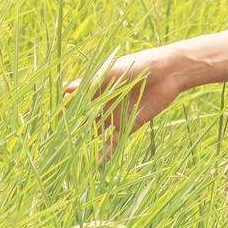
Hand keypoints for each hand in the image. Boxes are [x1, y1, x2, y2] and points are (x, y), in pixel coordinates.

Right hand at [64, 44, 191, 156]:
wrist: (168, 73)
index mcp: (97, 86)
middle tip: (61, 139)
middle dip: (72, 127)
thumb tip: (68, 90)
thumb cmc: (140, 64)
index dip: (66, 107)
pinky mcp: (130, 125)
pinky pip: (115, 141)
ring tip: (75, 154)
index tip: (58, 116)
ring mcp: (115, 114)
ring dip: (86, 141)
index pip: (76, 98)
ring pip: (96, 131)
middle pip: (83, 117)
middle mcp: (104, 102)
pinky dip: (106, 152)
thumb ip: (94, 82)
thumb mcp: (115, 71)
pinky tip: (97, 164)